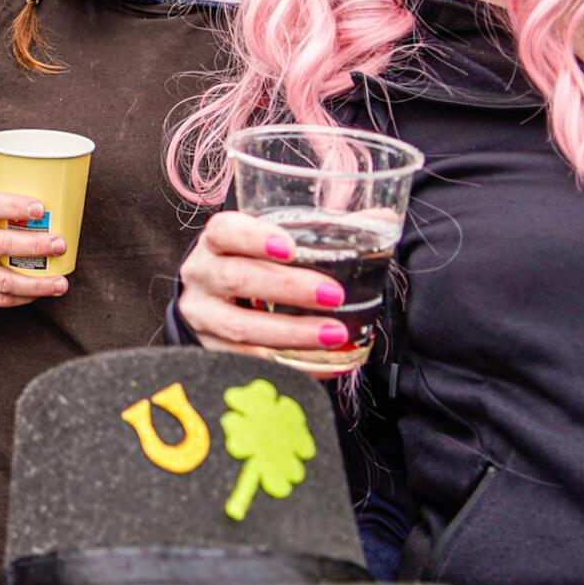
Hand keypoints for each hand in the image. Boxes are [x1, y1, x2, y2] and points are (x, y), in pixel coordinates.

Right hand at [0, 192, 67, 307]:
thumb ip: (1, 206)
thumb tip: (47, 203)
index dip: (14, 207)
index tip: (40, 208)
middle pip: (0, 244)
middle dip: (34, 246)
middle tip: (60, 245)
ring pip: (2, 280)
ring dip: (35, 283)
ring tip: (60, 283)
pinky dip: (22, 297)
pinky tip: (40, 292)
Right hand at [176, 212, 351, 369]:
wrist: (212, 305)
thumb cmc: (252, 266)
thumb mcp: (273, 244)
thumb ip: (321, 232)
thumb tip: (382, 218)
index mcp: (216, 242)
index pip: (225, 231)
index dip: (255, 237)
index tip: (290, 248)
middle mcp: (201, 276)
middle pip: (235, 278)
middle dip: (287, 287)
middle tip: (333, 294)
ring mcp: (203, 317)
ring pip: (240, 327)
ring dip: (291, 332)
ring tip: (335, 334)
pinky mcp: (212, 353)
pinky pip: (248, 363)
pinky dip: (289, 365)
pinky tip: (326, 365)